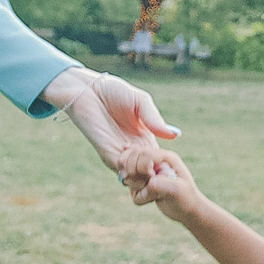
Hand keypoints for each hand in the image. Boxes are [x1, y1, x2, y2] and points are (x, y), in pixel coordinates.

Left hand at [40, 66, 177, 177]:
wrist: (88, 88)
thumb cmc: (113, 91)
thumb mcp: (141, 102)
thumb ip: (155, 119)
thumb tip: (175, 135)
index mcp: (144, 138)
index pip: (158, 161)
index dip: (165, 165)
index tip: (169, 164)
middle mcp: (132, 149)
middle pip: (147, 173)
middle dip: (155, 172)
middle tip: (156, 163)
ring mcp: (118, 152)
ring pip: (134, 175)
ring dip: (142, 171)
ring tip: (145, 159)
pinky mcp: (105, 151)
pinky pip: (119, 168)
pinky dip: (129, 168)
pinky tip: (133, 155)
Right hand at [126, 150, 206, 223]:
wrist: (188, 210)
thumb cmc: (187, 197)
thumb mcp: (178, 190)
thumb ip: (163, 183)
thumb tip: (149, 182)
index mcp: (165, 157)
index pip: (143, 153)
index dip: (142, 165)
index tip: (151, 177)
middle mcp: (154, 163)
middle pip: (130, 157)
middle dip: (134, 173)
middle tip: (148, 183)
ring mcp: (146, 174)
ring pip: (126, 173)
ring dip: (136, 186)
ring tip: (152, 192)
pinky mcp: (142, 186)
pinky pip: (131, 190)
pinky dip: (138, 197)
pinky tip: (152, 199)